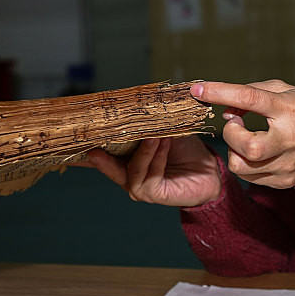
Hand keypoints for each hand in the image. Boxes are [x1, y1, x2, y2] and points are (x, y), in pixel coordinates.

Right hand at [77, 135, 221, 206]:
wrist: (208, 170)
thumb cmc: (185, 150)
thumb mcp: (164, 131)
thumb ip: (149, 123)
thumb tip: (137, 102)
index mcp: (125, 159)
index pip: (103, 151)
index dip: (93, 142)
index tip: (86, 129)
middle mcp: (127, 174)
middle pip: (108, 163)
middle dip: (104, 149)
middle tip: (102, 134)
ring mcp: (139, 186)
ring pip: (132, 169)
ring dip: (143, 149)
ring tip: (152, 134)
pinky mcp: (153, 194)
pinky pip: (150, 174)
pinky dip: (156, 157)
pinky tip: (163, 142)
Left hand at [191, 80, 294, 188]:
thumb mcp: (284, 91)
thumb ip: (253, 91)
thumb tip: (225, 107)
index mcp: (289, 110)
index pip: (250, 98)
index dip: (220, 93)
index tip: (199, 90)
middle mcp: (290, 139)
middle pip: (248, 146)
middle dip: (231, 134)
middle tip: (235, 125)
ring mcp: (286, 164)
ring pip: (241, 165)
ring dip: (235, 150)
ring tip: (245, 139)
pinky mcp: (281, 181)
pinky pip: (248, 176)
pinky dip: (244, 162)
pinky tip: (255, 152)